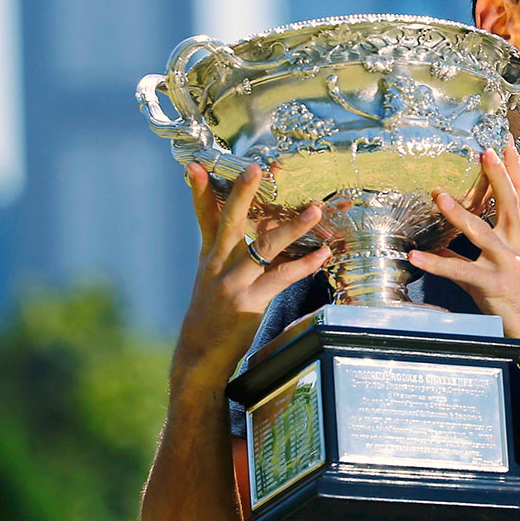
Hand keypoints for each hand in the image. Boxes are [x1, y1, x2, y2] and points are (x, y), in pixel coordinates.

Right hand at [173, 162, 330, 389]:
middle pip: (229, 221)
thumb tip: (258, 232)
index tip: (196, 165)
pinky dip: (305, 266)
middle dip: (242, 193)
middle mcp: (217, 264)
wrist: (200, 355)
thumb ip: (230, 253)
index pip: (203, 216)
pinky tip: (323, 255)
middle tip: (254, 168)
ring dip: (292, 228)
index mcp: (209, 255)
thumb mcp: (212, 278)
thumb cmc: (212, 315)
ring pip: (264, 247)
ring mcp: (232, 283)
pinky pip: (281, 278)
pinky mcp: (249, 302)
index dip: (199, 190)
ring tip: (315, 211)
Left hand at [406, 142, 519, 358]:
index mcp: (516, 237)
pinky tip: (416, 255)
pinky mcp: (493, 285)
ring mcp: (506, 264)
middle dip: (497, 176)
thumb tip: (437, 242)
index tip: (502, 144)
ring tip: (438, 196)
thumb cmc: (513, 298)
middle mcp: (514, 245)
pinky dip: (436, 263)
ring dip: (459, 213)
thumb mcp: (493, 269)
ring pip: (482, 232)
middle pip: (509, 203)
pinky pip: (460, 270)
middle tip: (484, 151)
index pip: (518, 196)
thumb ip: (466, 253)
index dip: (511, 170)